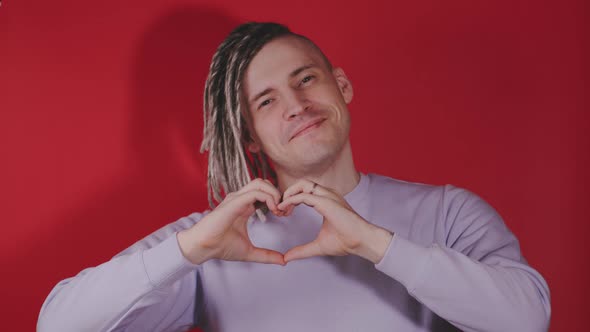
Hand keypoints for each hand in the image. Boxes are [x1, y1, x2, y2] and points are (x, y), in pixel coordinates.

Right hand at [177, 179, 284, 264]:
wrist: (203, 248)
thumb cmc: (221, 247)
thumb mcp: (249, 252)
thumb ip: (266, 255)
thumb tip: (283, 261)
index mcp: (244, 207)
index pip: (264, 193)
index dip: (277, 201)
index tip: (283, 215)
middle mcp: (240, 199)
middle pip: (264, 183)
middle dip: (278, 194)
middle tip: (283, 211)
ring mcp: (236, 198)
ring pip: (261, 183)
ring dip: (274, 193)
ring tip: (278, 209)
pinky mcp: (234, 201)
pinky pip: (256, 192)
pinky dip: (268, 198)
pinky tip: (273, 210)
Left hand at [278, 179, 392, 263]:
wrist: (361, 242)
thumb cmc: (346, 242)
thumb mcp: (318, 246)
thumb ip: (302, 250)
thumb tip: (287, 257)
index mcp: (326, 201)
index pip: (305, 191)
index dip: (291, 199)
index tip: (283, 212)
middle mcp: (327, 195)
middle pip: (302, 183)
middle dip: (288, 192)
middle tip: (280, 208)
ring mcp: (328, 196)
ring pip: (303, 184)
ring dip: (289, 193)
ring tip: (281, 207)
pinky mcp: (326, 202)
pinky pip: (304, 195)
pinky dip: (292, 200)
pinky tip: (284, 208)